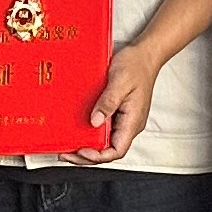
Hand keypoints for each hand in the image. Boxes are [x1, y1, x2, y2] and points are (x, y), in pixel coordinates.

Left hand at [79, 43, 160, 165]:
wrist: (144, 54)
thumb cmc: (136, 66)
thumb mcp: (120, 82)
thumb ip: (108, 102)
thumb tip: (95, 121)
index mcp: (132, 121)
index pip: (117, 150)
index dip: (98, 156)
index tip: (81, 150)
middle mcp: (128, 125)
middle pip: (108, 150)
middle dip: (86, 156)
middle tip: (66, 153)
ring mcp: (123, 120)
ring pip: (105, 142)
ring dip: (87, 146)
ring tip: (68, 146)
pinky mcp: (117, 113)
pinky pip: (104, 129)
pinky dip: (90, 134)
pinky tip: (78, 131)